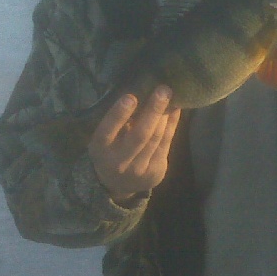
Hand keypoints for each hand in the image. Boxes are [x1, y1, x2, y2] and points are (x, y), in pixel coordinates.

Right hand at [88, 86, 180, 202]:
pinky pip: (167, 144)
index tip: (130, 97)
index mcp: (100, 149)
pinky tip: (176, 109)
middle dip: (153, 112)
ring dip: (165, 115)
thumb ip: (118, 121)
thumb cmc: (110, 149)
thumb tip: (140, 91)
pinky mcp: (156, 172)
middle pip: (139, 136)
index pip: (107, 131)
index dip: (118, 115)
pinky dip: (172, 124)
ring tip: (171, 95)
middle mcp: (119, 162)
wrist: (117, 185)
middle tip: (163, 90)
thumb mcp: (105, 137)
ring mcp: (139, 169)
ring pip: (156, 139)